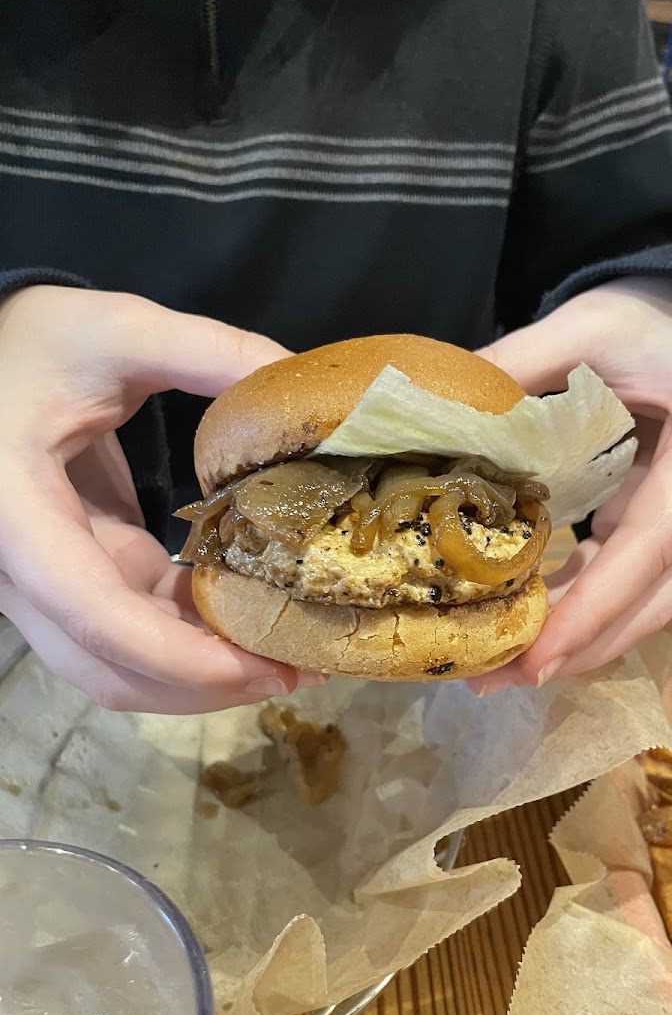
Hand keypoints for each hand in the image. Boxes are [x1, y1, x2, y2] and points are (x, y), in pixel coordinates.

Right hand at [0, 285, 323, 712]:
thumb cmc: (34, 340)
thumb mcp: (116, 329)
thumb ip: (208, 350)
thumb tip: (299, 380)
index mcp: (15, 512)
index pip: (94, 613)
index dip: (180, 657)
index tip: (265, 666)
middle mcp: (17, 569)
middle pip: (108, 667)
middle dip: (205, 685)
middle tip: (300, 672)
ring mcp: (41, 585)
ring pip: (117, 668)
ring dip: (201, 676)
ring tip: (289, 657)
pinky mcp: (72, 580)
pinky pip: (128, 635)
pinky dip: (188, 643)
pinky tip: (250, 622)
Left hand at [469, 278, 671, 691]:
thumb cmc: (659, 320)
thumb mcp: (592, 322)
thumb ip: (520, 361)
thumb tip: (433, 405)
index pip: (657, 540)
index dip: (598, 604)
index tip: (538, 655)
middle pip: (658, 596)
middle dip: (579, 646)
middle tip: (493, 680)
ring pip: (652, 605)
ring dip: (580, 642)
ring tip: (498, 671)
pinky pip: (639, 587)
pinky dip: (587, 612)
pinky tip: (531, 630)